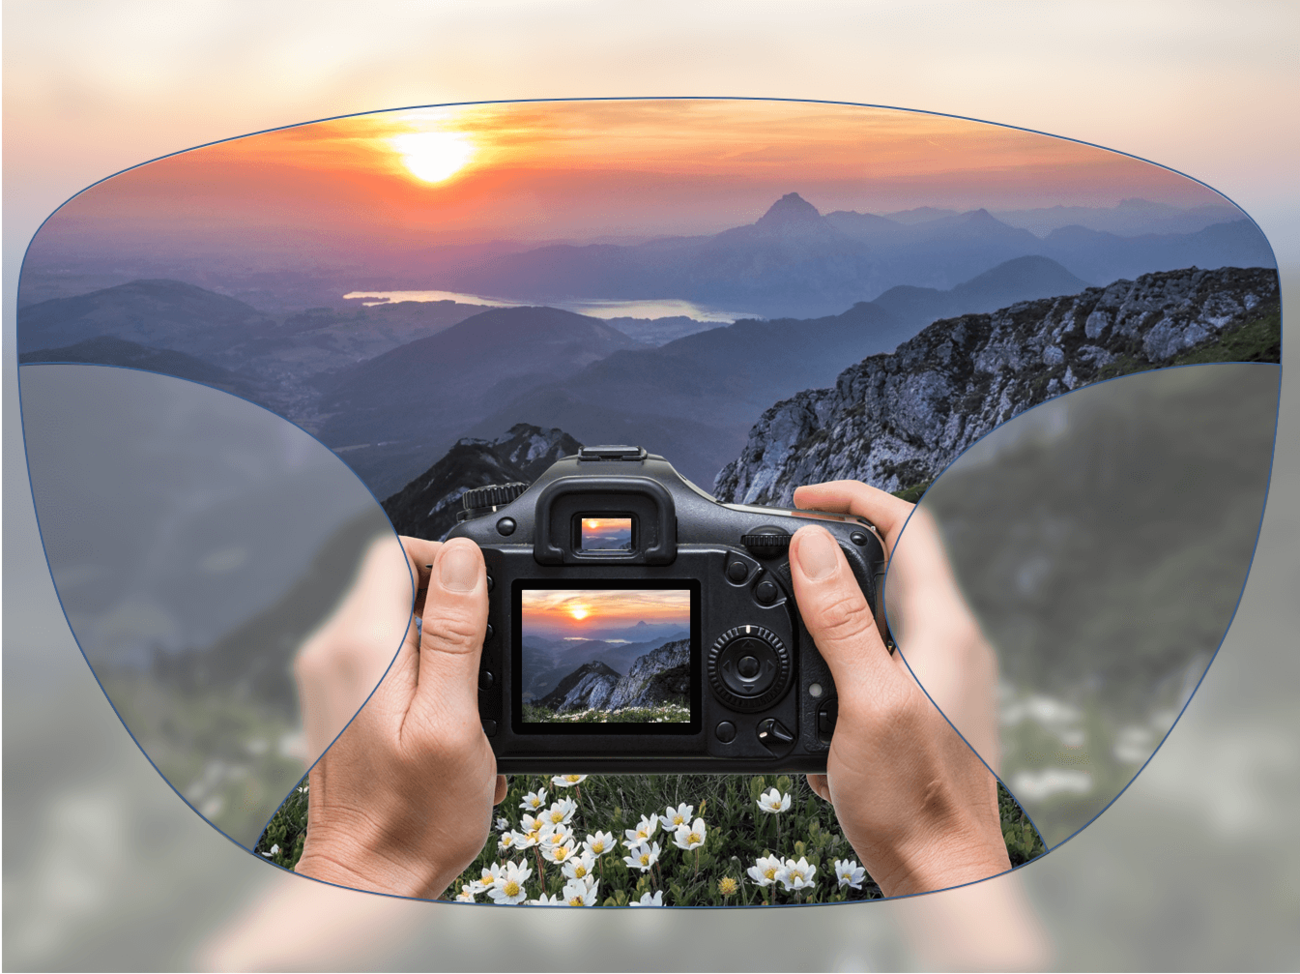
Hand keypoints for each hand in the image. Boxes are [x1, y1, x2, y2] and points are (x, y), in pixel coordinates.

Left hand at [293, 536, 505, 898]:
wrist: (367, 878)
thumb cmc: (415, 814)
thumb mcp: (454, 719)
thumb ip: (457, 632)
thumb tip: (462, 557)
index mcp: (361, 645)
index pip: (393, 551)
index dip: (444, 560)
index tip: (479, 598)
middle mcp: (332, 652)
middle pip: (395, 584)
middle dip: (448, 611)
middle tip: (478, 667)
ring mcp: (328, 677)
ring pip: (394, 621)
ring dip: (439, 648)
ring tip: (462, 704)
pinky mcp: (336, 700)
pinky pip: (384, 656)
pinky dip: (420, 675)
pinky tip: (442, 722)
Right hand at [788, 481, 1009, 896]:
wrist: (944, 875)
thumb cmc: (914, 801)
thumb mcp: (863, 702)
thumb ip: (840, 620)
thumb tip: (811, 547)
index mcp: (944, 629)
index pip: (909, 525)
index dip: (854, 497)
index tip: (802, 500)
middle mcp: (952, 644)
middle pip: (895, 560)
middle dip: (836, 546)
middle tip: (784, 551)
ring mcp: (943, 675)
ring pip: (884, 609)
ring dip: (835, 604)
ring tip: (788, 618)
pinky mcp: (928, 706)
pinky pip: (882, 654)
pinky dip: (842, 653)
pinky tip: (814, 689)